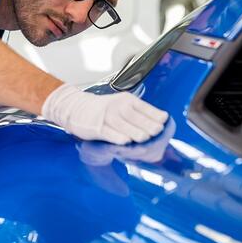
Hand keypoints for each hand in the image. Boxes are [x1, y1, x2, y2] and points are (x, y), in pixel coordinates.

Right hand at [42, 84, 168, 144]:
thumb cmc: (104, 110)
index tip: (164, 121)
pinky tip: (125, 142)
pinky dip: (117, 137)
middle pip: (134, 116)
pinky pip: (108, 132)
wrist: (77, 108)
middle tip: (157, 132)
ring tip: (144, 138)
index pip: (144, 107)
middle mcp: (116, 106)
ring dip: (134, 132)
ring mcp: (105, 116)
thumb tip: (159, 125)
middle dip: (147, 124)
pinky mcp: (96, 127)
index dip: (154, 114)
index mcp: (126, 100)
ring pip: (122, 125)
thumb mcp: (121, 106)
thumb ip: (138, 114)